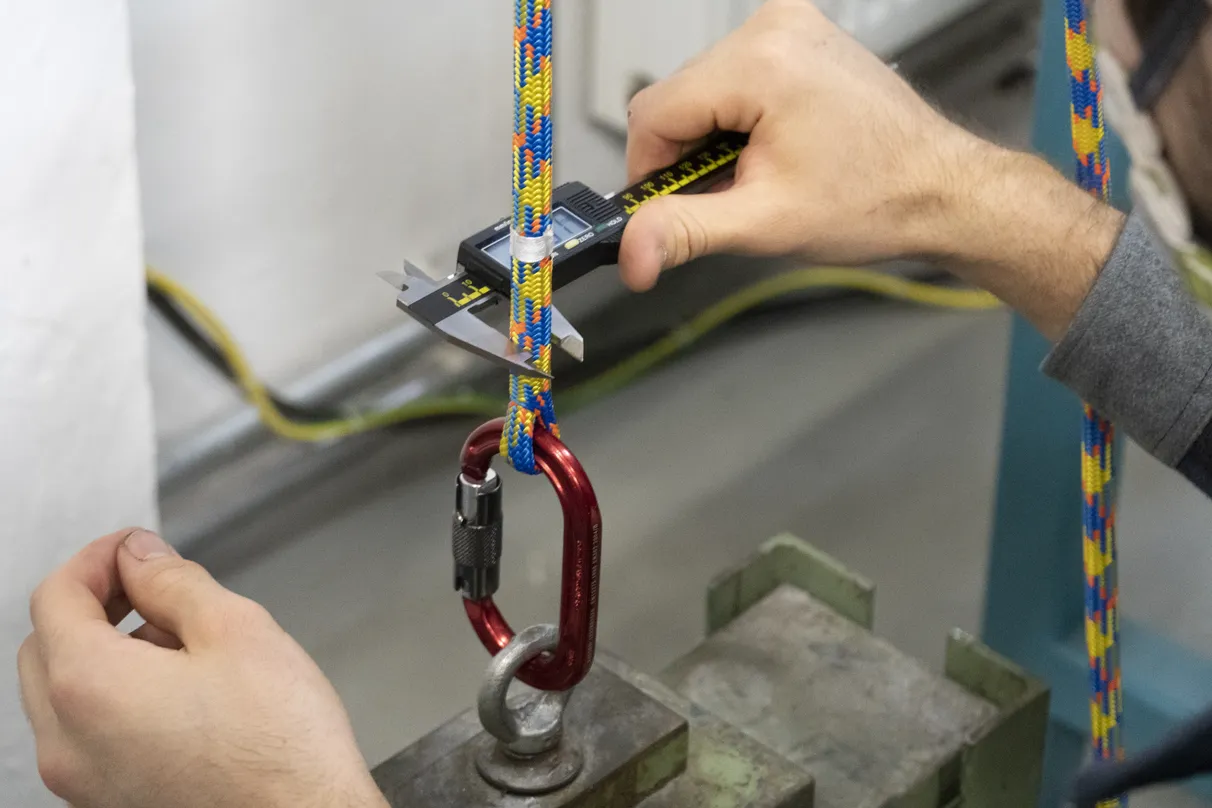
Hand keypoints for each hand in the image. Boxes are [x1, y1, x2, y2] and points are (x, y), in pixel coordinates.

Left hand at [17, 528, 387, 807]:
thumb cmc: (281, 746)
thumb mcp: (237, 630)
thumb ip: (174, 582)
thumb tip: (139, 557)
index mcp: (90, 687)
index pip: (55, 597)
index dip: (97, 557)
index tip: (135, 547)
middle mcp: (68, 742)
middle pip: (45, 646)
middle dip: (93, 604)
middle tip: (151, 584)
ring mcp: (82, 784)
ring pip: (63, 694)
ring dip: (104, 652)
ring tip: (181, 643)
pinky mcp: (108, 806)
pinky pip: (87, 736)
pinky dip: (113, 700)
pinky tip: (180, 693)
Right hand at [621, 0, 1123, 338]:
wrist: (939, 189)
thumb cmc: (875, 199)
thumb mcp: (765, 223)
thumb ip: (685, 231)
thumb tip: (631, 251)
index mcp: (762, 62)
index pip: (652, 112)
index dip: (648, 171)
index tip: (666, 210)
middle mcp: (774, 29)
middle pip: (675, 99)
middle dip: (686, 157)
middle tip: (728, 198)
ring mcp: (789, 28)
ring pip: (700, 91)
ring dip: (711, 142)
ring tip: (758, 175)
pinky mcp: (799, 38)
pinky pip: (732, 81)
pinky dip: (735, 123)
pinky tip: (769, 152)